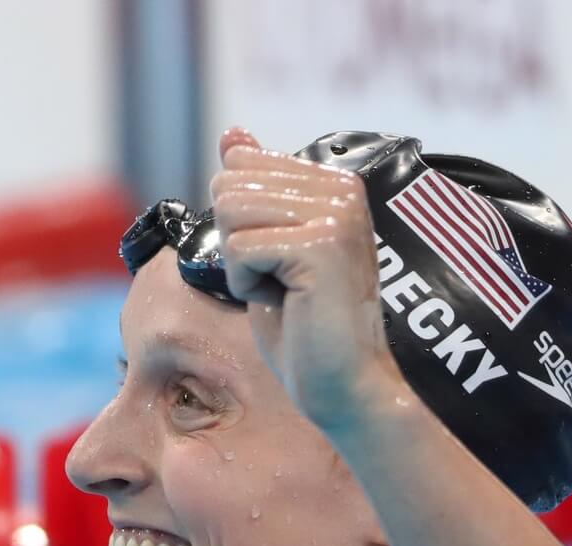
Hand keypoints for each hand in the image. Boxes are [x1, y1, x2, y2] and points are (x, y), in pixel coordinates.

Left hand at [210, 128, 400, 431]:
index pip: (238, 166)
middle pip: (229, 185)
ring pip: (231, 212)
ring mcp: (336, 214)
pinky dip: (248, 285)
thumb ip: (254, 188)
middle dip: (236, 243)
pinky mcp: (321, 244)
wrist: (342, 386)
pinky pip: (240, 249)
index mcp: (334, 182)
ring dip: (242, 265)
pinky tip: (288, 303)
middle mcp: (342, 188)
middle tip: (281, 281)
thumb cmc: (304, 328)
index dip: (239, 225)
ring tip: (286, 291)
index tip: (278, 262)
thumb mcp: (267, 246)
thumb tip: (232, 134)